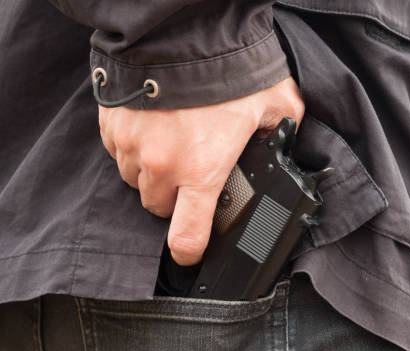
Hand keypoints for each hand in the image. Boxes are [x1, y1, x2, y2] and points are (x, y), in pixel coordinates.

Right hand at [98, 77, 304, 265]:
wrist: (182, 29)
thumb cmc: (229, 68)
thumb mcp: (276, 104)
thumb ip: (283, 130)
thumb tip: (289, 138)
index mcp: (201, 170)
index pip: (186, 236)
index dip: (189, 253)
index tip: (191, 254)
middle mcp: (160, 166)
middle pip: (158, 208)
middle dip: (175, 200)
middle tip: (192, 177)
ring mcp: (130, 146)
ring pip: (137, 181)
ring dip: (153, 175)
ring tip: (173, 148)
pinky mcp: (112, 125)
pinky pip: (119, 152)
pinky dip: (134, 149)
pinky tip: (154, 128)